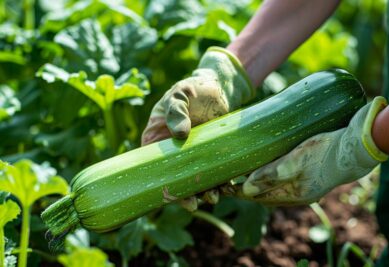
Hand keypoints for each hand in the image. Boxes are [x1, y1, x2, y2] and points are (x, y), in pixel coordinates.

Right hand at [141, 47, 254, 209]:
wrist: (220, 87)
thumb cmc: (194, 88)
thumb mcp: (180, 94)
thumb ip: (176, 110)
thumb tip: (179, 134)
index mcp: (157, 140)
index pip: (154, 167)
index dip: (160, 184)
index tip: (172, 195)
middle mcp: (174, 152)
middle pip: (176, 179)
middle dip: (185, 195)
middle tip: (195, 203)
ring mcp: (195, 156)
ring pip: (197, 180)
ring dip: (204, 192)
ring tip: (214, 196)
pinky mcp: (213, 155)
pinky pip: (215, 172)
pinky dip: (220, 182)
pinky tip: (227, 186)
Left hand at [239, 97, 388, 205]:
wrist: (352, 151)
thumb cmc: (323, 153)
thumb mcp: (294, 162)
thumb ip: (270, 175)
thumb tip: (244, 189)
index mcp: (290, 194)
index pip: (256, 197)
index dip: (237, 191)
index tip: (222, 185)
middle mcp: (295, 196)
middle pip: (262, 195)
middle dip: (244, 189)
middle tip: (228, 179)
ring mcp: (303, 190)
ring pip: (272, 191)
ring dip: (257, 185)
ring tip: (243, 175)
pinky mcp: (308, 180)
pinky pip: (283, 184)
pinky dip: (270, 180)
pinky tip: (267, 171)